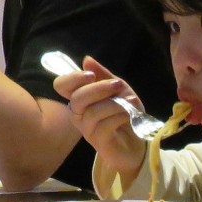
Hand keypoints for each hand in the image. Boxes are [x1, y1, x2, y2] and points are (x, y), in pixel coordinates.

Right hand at [54, 55, 145, 186]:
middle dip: (98, 89)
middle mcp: (78, 113)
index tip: (91, 75)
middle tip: (118, 84)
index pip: (62, 85)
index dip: (72, 78)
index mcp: (80, 98)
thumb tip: (87, 59)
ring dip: (115, 104)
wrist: (139, 140)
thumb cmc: (125, 113)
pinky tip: (130, 115)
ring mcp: (86, 129)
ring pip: (93, 112)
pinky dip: (120, 116)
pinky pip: (105, 125)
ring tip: (131, 103)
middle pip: (77, 98)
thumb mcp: (118, 90)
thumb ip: (104, 76)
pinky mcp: (98, 142)